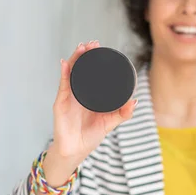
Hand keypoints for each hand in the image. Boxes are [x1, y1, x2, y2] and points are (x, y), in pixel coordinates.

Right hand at [47, 41, 136, 173]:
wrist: (75, 151)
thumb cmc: (90, 137)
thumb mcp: (110, 123)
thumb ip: (123, 113)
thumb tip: (135, 101)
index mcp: (90, 94)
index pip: (92, 72)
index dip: (95, 59)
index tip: (102, 48)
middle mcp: (78, 91)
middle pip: (81, 67)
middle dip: (86, 54)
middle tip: (94, 43)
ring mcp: (68, 95)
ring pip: (71, 72)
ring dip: (76, 58)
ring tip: (82, 47)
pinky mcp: (60, 102)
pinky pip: (62, 85)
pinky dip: (64, 73)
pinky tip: (65, 63)